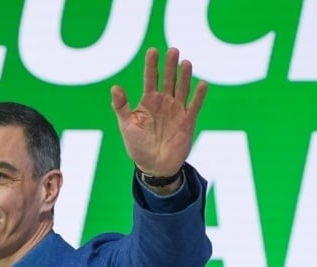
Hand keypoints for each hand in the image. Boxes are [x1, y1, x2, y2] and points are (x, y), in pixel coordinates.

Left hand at [111, 47, 207, 178]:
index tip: (152, 51)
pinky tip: (202, 83)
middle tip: (173, 50)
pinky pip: (194, 106)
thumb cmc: (137, 146)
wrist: (154, 166)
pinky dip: (199, 95)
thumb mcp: (126, 125)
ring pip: (182, 89)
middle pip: (168, 80)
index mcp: (148, 101)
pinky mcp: (188, 121)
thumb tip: (114, 87)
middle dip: (170, 66)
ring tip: (185, 63)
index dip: (151, 65)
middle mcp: (164, 102)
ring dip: (184, 76)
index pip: (150, 78)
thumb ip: (121, 106)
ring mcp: (177, 110)